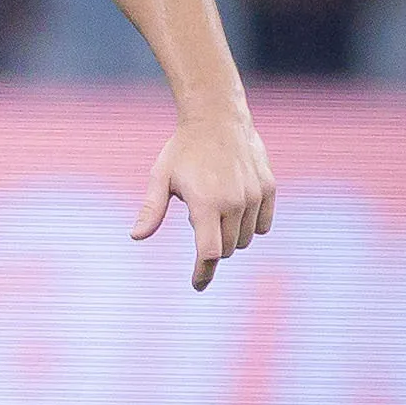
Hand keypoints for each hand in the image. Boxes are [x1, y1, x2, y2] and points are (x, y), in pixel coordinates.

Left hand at [131, 110, 275, 291]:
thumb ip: (151, 210)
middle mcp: (234, 203)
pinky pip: (263, 225)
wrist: (217, 118)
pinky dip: (251, 226)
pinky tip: (236, 210)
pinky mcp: (269, 189)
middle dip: (211, 247)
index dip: (203, 273)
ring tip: (214, 206)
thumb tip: (136, 237)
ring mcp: (255, 196)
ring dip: (230, 236)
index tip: (197, 286)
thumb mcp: (160, 178)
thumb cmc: (183, 149)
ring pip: (245, 239)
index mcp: (206, 204)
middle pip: (226, 249)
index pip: (209, 253)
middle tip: (198, 218)